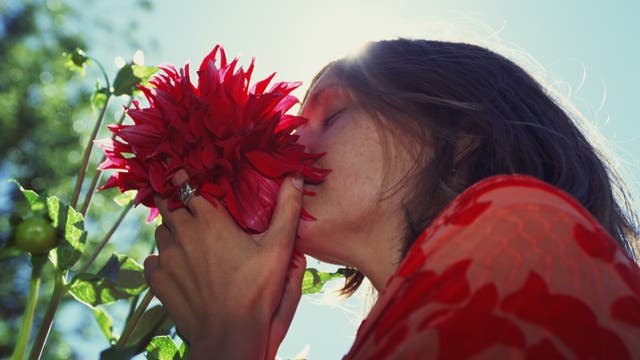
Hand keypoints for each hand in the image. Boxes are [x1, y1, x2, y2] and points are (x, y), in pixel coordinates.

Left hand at [143, 171, 305, 358]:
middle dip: (174, 200)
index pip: (184, 183)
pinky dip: (163, 259)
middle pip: (165, 203)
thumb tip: (294, 177)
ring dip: (172, 230)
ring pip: (161, 232)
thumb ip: (287, 209)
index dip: (184, 177)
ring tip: (191, 240)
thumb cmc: (257, 291)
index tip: (189, 176)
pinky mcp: (157, 280)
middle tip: (190, 207)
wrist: (228, 335)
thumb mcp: (279, 248)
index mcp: (208, 219)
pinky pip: (153, 260)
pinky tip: (180, 266)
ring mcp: (166, 257)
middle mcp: (182, 233)